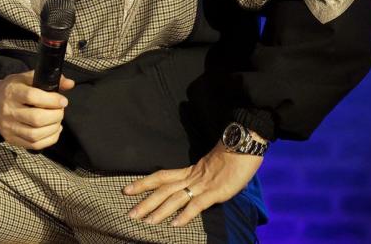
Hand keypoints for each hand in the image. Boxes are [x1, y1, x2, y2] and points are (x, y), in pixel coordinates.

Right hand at [0, 70, 75, 149]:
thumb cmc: (12, 89)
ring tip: (57, 121)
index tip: (62, 101)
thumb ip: (47, 79)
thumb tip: (70, 83)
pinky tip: (53, 130)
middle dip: (56, 115)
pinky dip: (49, 139)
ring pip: (35, 135)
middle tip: (60, 110)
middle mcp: (8, 111)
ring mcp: (9, 127)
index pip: (33, 97)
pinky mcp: (11, 139)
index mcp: (12, 92)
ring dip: (53, 128)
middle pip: (36, 118)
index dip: (52, 100)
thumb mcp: (26, 78)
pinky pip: (34, 145)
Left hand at [124, 141, 263, 226]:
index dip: (143, 183)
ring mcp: (202, 185)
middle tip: (129, 214)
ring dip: (159, 211)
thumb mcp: (209, 167)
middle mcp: (191, 178)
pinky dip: (185, 215)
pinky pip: (197, 205)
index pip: (160, 177)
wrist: (244, 146)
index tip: (126, 190)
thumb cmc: (230, 157)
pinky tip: (175, 224)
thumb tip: (193, 188)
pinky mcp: (216, 192)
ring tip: (146, 221)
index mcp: (188, 171)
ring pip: (175, 198)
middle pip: (162, 190)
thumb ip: (199, 178)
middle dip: (145, 202)